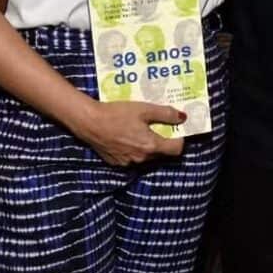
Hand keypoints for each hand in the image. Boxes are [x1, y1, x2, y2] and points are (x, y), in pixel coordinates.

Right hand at [70, 99, 185, 165]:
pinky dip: (133, 149)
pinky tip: (126, 136)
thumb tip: (183, 117)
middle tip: (158, 126)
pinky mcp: (116, 163)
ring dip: (148, 146)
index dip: (180, 139)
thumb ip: (166, 114)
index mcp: (151, 146)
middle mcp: (141, 159)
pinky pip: (132, 158)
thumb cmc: (118, 113)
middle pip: (161, 153)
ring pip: (146, 157)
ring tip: (141, 130)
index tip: (177, 129)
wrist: (90, 122)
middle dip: (163, 141)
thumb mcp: (144, 109)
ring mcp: (128, 163)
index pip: (176, 150)